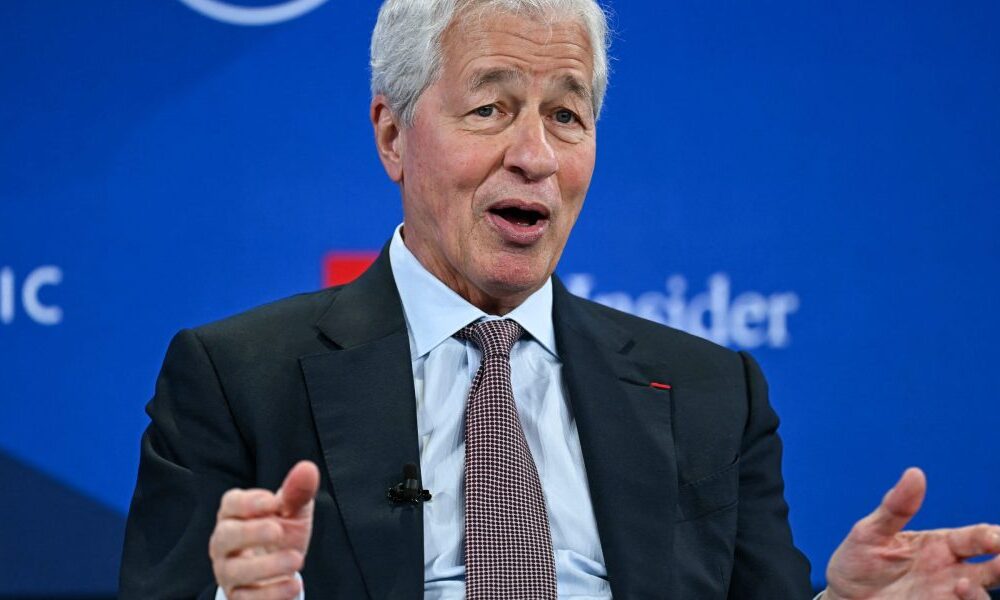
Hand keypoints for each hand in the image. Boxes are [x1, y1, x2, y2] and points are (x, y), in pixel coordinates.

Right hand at [209, 461, 319, 599]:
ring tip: (297, 559)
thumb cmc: (282, 534)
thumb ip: (297, 492)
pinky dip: (271, 593)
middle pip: (225, 536)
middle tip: (278, 531)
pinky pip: (246, 599)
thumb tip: (308, 469)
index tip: (273, 502)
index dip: (249, 503)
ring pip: (234, 570)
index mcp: (234, 515)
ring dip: (266, 566)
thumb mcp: (293, 512)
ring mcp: (228, 572)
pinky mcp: (238, 596)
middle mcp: (224, 543)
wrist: (281, 571)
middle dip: (251, 533)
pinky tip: (293, 584)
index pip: (230, 504)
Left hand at [825, 467, 999, 599]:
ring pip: (981, 595)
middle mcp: (949, 572)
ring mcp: (944, 596)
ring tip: (963, 584)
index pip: (976, 538)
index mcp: (940, 545)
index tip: (994, 537)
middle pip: (992, 569)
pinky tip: (956, 594)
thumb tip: (915, 473)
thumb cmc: (857, 561)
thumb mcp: (871, 532)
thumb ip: (895, 507)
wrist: (840, 597)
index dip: (990, 537)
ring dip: (980, 593)